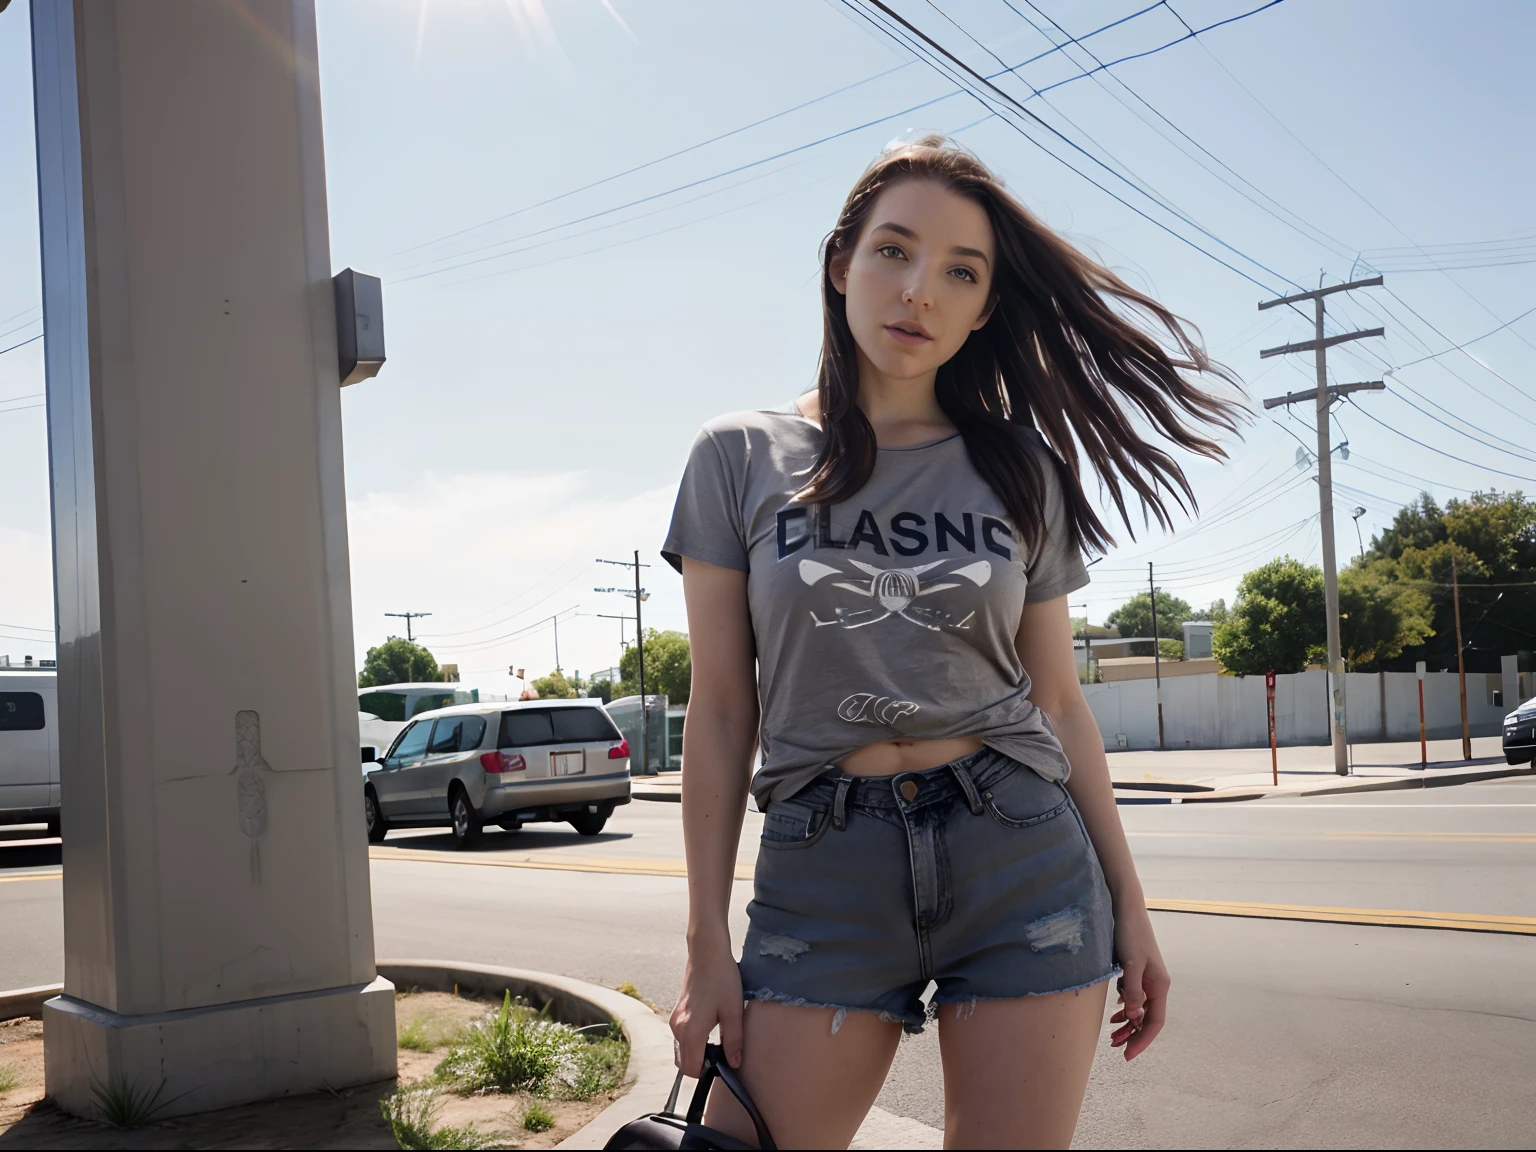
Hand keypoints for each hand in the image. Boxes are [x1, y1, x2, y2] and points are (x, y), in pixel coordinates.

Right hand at [670, 938, 743, 1074]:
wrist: (707, 953)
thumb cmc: (722, 979)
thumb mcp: (733, 1012)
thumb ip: (733, 1041)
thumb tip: (733, 1064)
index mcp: (691, 1032)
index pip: (692, 1070)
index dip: (708, 1072)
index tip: (723, 1063)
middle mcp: (677, 1029)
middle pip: (684, 1064)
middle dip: (701, 1065)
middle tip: (722, 1052)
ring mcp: (674, 1020)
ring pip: (681, 1051)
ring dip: (696, 1054)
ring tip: (718, 1040)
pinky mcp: (676, 1013)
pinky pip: (680, 1039)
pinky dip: (692, 1043)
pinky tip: (709, 1029)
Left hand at [1109, 900, 1168, 1059]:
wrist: (1126, 907)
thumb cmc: (1130, 933)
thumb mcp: (1130, 964)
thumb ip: (1132, 991)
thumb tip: (1133, 1017)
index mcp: (1160, 985)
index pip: (1155, 1021)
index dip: (1143, 1040)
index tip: (1128, 1055)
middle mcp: (1156, 984)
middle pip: (1147, 1018)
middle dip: (1133, 1034)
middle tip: (1114, 1047)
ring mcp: (1147, 977)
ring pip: (1139, 1008)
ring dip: (1128, 1022)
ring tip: (1112, 1034)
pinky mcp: (1136, 970)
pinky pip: (1133, 996)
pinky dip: (1124, 1007)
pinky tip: (1115, 1011)